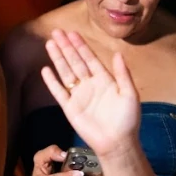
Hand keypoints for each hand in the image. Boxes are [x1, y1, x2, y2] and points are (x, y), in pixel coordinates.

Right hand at [40, 29, 139, 158]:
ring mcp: (79, 96)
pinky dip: (52, 81)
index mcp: (104, 79)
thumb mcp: (129, 94)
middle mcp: (89, 84)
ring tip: (50, 44)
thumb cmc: (127, 120)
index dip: (80, 45)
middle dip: (66, 47)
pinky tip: (46, 69)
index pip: (89, 58)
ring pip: (65, 72)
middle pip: (74, 61)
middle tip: (56, 32)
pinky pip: (59, 92)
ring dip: (58, 58)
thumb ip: (123, 74)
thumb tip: (118, 54)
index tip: (72, 33)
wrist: (117, 143)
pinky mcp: (70, 108)